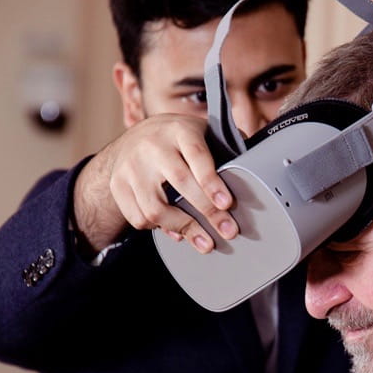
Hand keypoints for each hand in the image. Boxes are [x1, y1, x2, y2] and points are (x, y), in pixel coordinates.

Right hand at [73, 114, 237, 254]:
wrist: (132, 140)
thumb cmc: (175, 140)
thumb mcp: (199, 132)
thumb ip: (224, 145)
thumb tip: (254, 158)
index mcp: (178, 130)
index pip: (197, 155)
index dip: (212, 182)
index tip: (227, 203)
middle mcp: (152, 146)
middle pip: (180, 183)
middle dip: (207, 212)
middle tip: (227, 231)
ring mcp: (131, 167)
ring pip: (156, 207)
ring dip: (184, 229)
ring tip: (205, 242)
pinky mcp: (118, 186)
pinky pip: (138, 218)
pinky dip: (160, 229)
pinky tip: (177, 232)